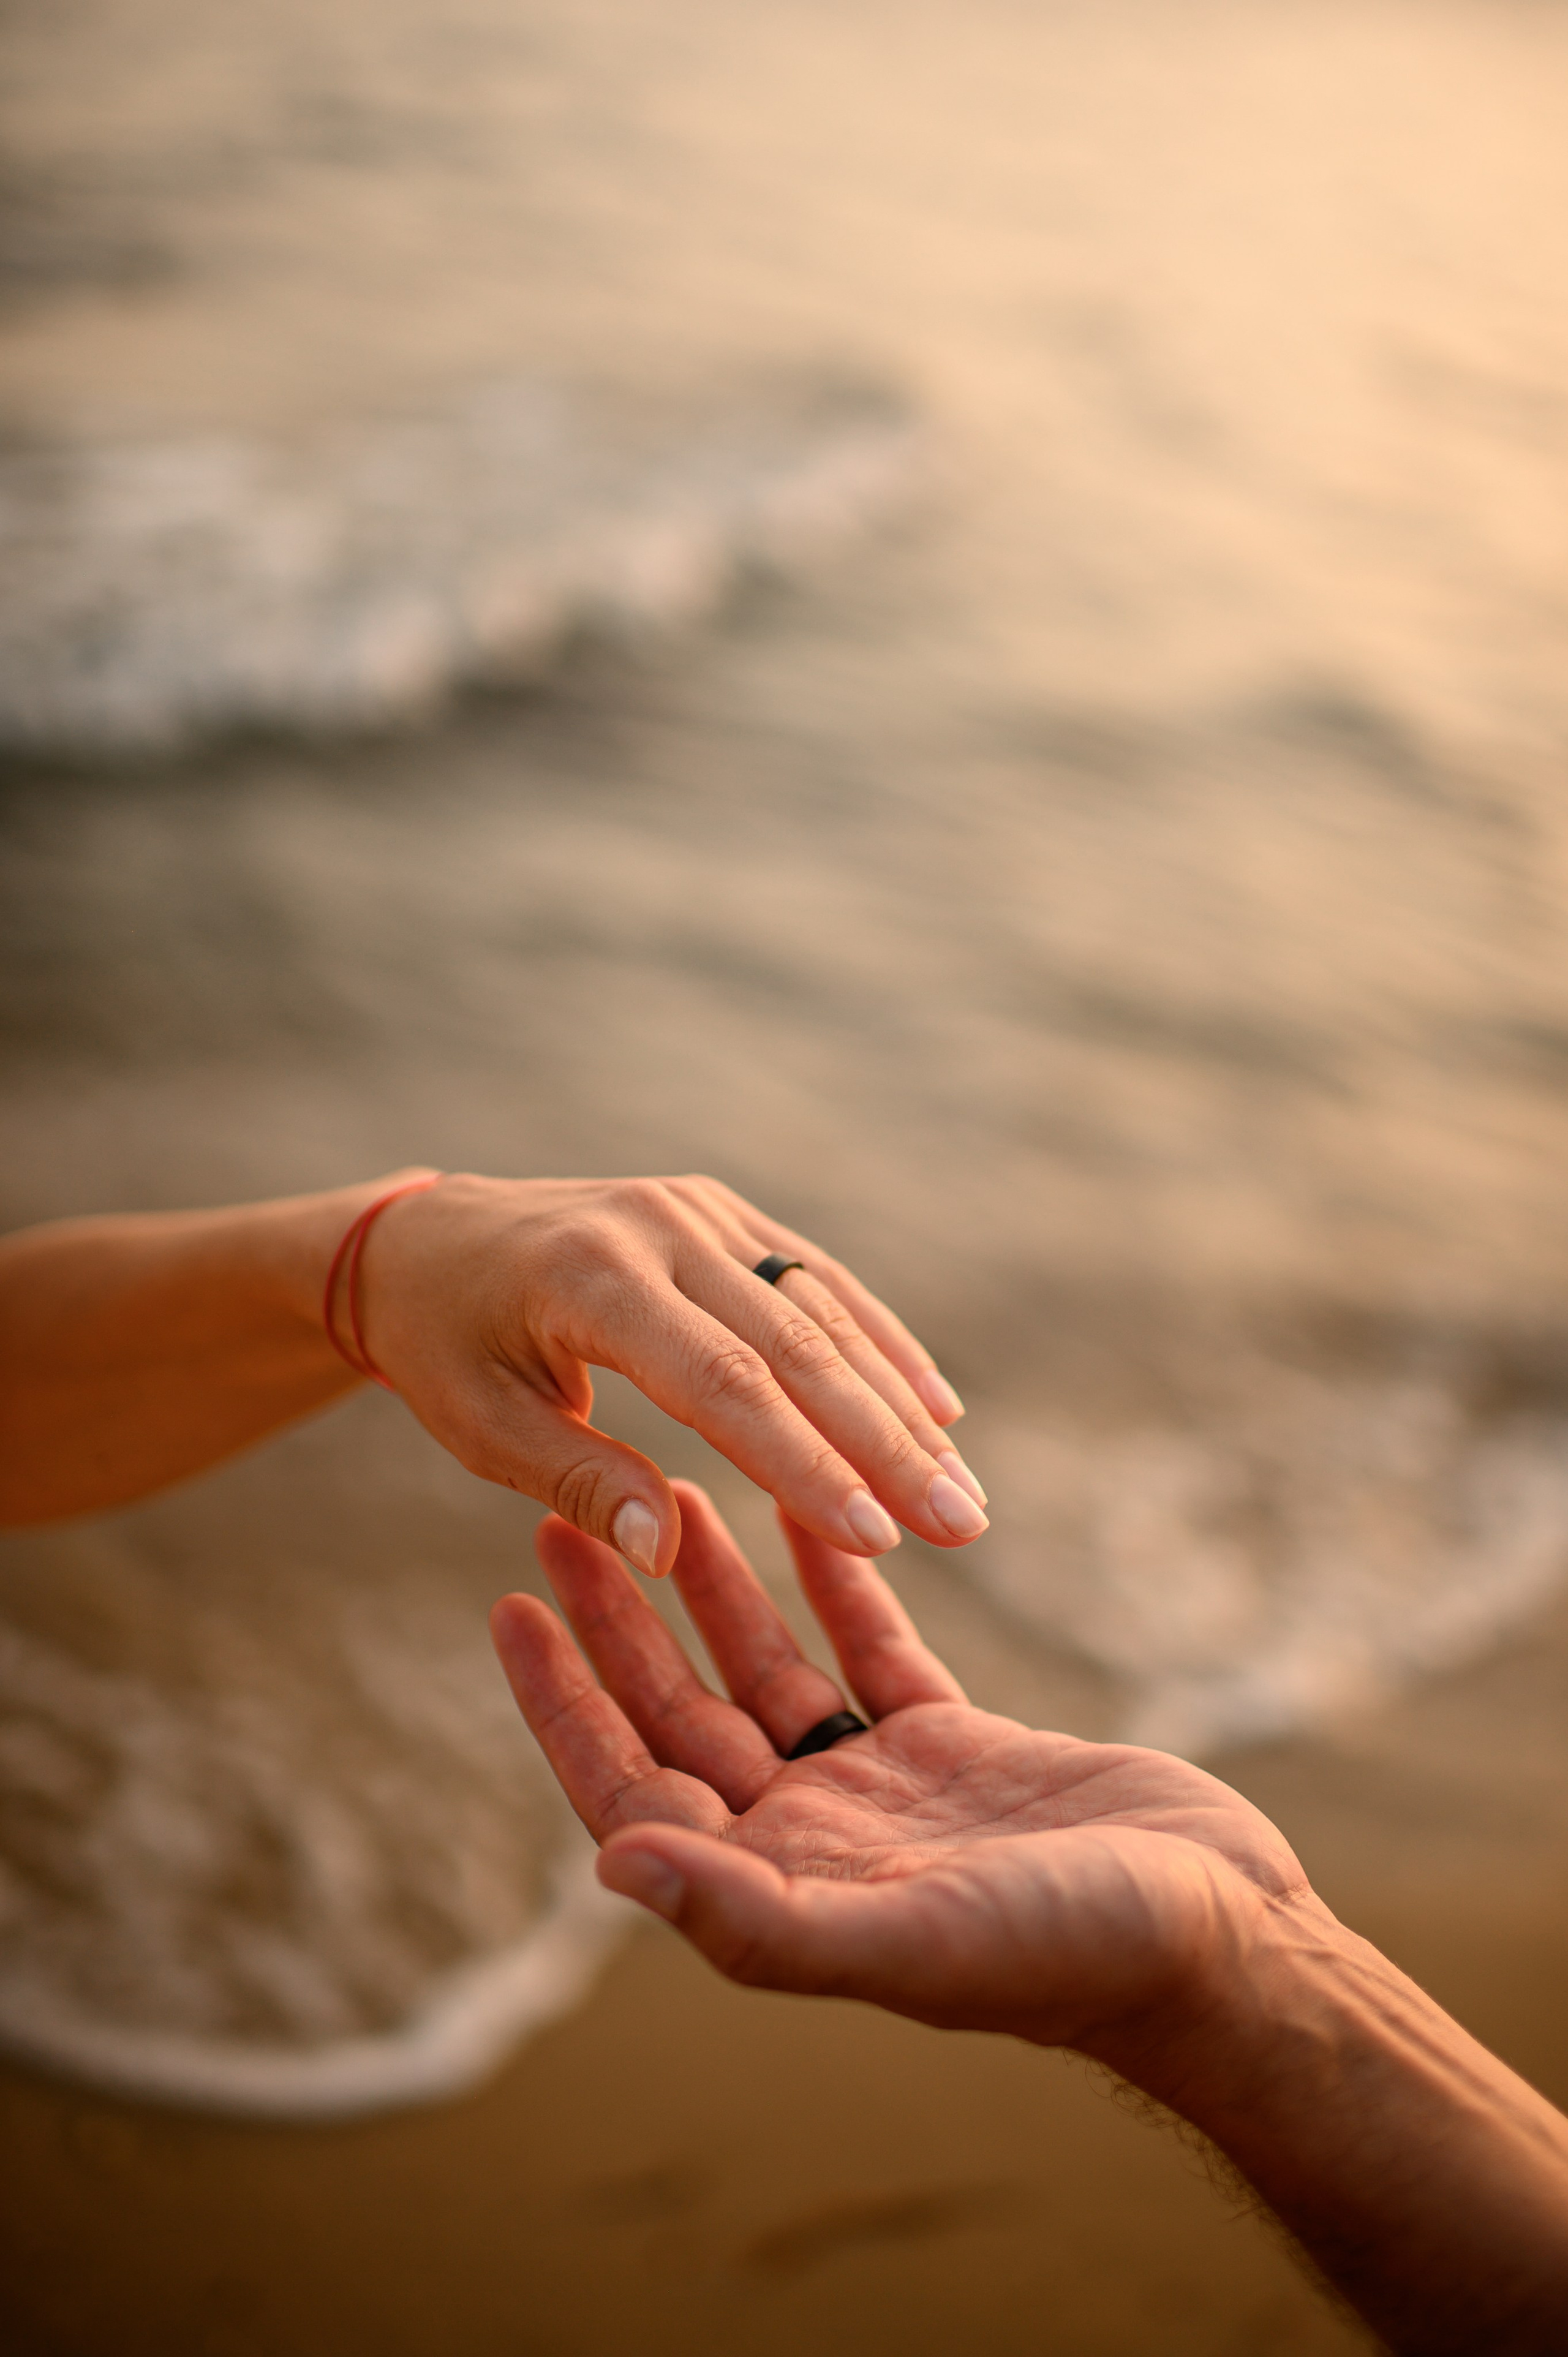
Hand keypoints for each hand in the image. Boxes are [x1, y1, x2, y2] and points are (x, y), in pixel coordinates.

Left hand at [361, 1172, 986, 1575]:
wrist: (426, 1239)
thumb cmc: (446, 1347)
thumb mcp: (481, 1425)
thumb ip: (576, 1480)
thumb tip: (663, 1551)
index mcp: (591, 1279)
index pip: (723, 1384)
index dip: (806, 1464)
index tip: (879, 1538)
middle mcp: (659, 1225)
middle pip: (797, 1345)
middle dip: (887, 1443)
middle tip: (964, 1526)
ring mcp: (698, 1208)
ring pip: (823, 1310)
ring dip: (900, 1403)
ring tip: (963, 1490)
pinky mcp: (721, 1212)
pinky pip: (817, 1279)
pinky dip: (881, 1342)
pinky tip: (938, 1407)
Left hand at [490, 1483, 1305, 2051]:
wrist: (1222, 1941)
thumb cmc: (1069, 1960)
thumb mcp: (904, 1942)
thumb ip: (754, 1915)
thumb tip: (611, 1866)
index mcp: (777, 1889)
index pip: (634, 1785)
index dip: (566, 1702)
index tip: (513, 1608)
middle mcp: (811, 1837)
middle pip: (683, 1710)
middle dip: (621, 1619)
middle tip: (563, 1516)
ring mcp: (881, 1788)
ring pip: (769, 1665)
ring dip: (716, 1584)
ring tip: (671, 1487)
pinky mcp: (954, 1741)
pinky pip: (871, 1642)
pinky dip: (835, 1577)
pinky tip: (802, 1504)